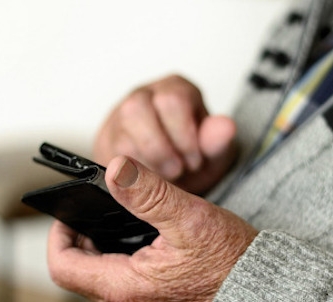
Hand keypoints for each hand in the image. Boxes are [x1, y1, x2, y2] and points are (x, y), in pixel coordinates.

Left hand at [47, 156, 257, 301]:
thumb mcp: (190, 218)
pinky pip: (128, 293)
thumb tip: (114, 169)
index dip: (60, 235)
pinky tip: (148, 250)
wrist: (266, 299)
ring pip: (105, 283)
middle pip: (83, 273)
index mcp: (126, 289)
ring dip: (107, 254)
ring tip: (127, 227)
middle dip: (86, 240)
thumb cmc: (233, 263)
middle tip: (105, 214)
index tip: (72, 213)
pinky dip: (127, 268)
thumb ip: (148, 192)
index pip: (63, 266)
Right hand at [93, 75, 236, 194]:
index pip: (173, 99)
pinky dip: (130, 174)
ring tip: (163, 177)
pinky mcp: (106, 142)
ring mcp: (120, 118)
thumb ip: (218, 142)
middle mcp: (144, 96)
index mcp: (176, 89)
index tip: (194, 161)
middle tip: (177, 171)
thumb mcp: (213, 155)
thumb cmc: (193, 159)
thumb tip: (226, 126)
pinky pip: (108, 156)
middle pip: (137, 108)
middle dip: (159, 148)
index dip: (184, 136)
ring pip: (118, 131)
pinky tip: (147, 180)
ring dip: (143, 162)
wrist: (172, 180)